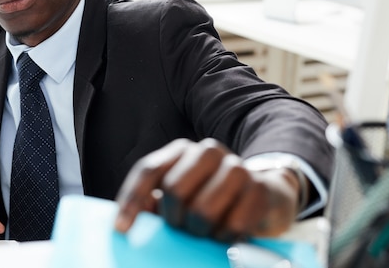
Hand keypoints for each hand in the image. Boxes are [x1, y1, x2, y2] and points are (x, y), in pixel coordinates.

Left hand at [114, 138, 299, 240]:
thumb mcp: (182, 196)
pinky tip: (228, 235)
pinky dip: (225, 239)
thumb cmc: (213, 197)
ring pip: (202, 211)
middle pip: (174, 190)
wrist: (267, 193)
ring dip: (200, 232)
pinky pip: (232, 225)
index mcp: (182, 150)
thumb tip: (128, 221)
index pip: (149, 170)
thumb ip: (154, 203)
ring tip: (205, 232)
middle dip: (173, 219)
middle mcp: (208, 151)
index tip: (121, 229)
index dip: (132, 200)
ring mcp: (236, 167)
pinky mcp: (259, 188)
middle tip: (182, 229)